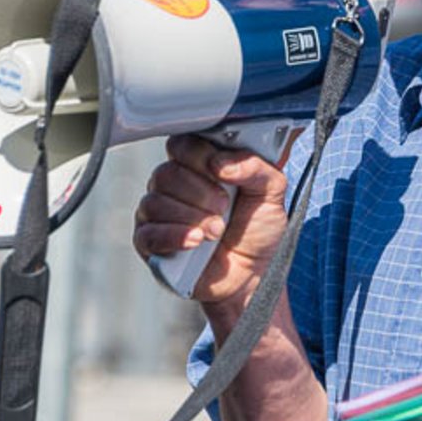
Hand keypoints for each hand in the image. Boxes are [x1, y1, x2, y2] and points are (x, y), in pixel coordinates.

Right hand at [132, 134, 289, 305]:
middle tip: (224, 207)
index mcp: (199, 165)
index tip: (220, 171)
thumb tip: (222, 162)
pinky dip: (174, 236)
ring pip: (156, 202)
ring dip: (192, 217)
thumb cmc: (257, 230)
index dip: (198, 155)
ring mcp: (158, 214)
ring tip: (216, 232)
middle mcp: (173, 185)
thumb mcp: (271, 191)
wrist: (251, 275)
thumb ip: (255, 166)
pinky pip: (149, 233)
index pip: (181, 144)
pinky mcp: (149, 242)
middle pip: (168, 173)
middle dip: (201, 192)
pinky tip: (195, 242)